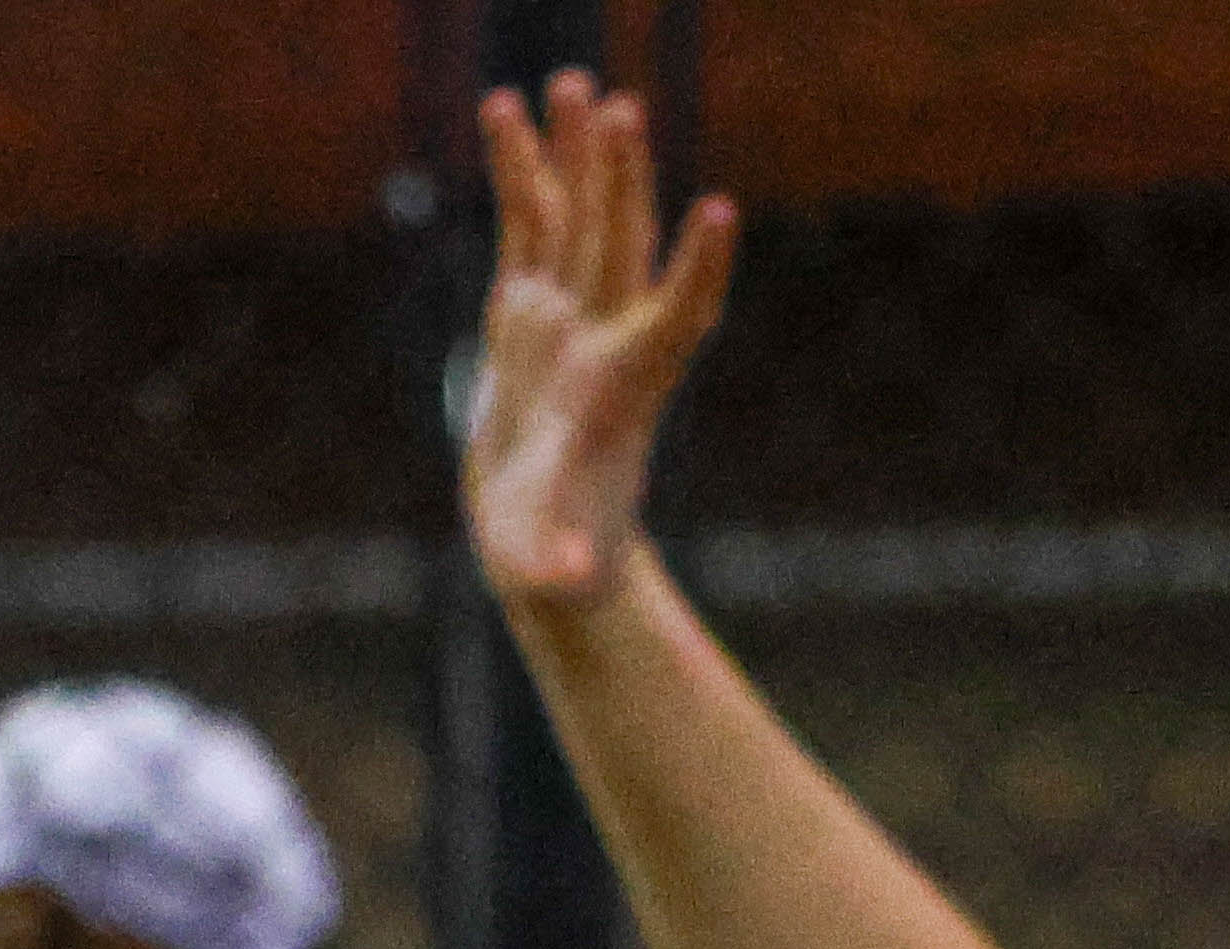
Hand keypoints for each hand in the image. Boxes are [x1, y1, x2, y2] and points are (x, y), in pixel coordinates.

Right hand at [461, 73, 740, 613]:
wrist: (548, 539)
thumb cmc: (555, 553)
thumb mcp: (548, 561)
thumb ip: (553, 563)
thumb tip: (566, 583)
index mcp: (626, 389)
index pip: (677, 319)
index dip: (700, 269)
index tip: (723, 213)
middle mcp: (607, 338)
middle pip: (624, 245)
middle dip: (623, 180)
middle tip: (622, 109)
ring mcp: (569, 314)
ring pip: (580, 218)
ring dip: (580, 155)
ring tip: (575, 83)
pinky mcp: (527, 306)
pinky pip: (528, 221)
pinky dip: (521, 169)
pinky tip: (506, 107)